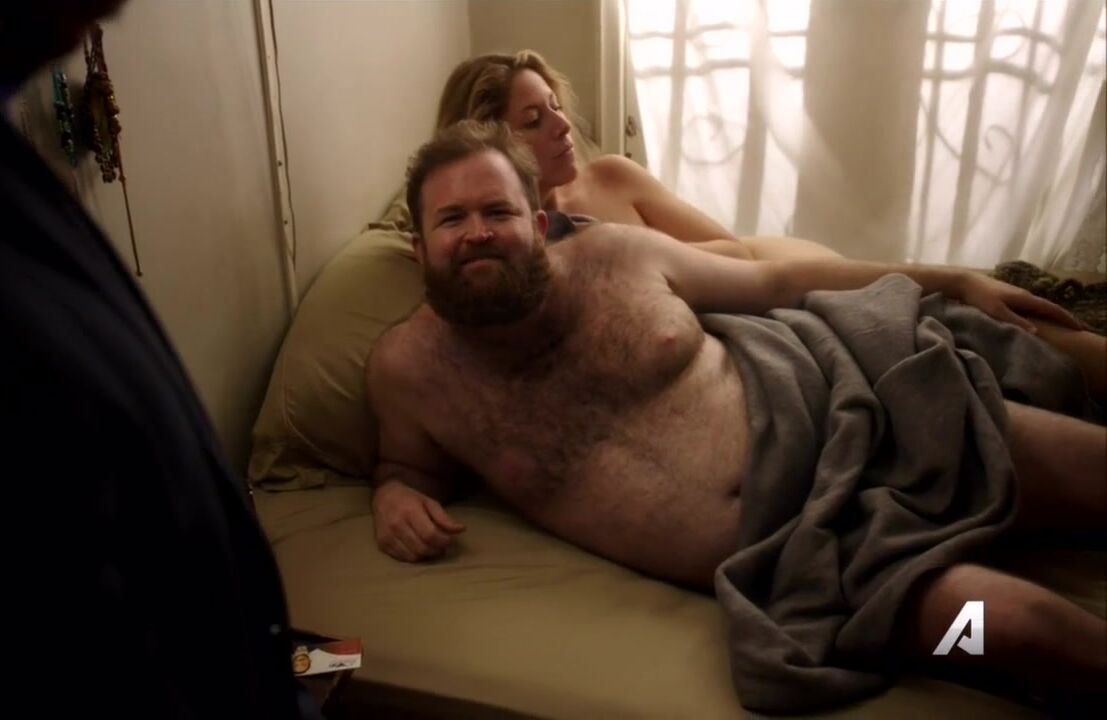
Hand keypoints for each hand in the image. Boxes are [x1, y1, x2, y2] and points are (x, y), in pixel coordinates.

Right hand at [370, 480, 465, 561]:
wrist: (384, 497)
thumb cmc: (410, 499)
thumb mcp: (429, 503)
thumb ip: (444, 518)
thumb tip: (461, 530)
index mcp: (410, 512)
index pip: (430, 535)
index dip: (443, 541)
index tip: (449, 540)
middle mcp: (397, 525)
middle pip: (422, 548)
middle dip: (436, 550)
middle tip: (442, 546)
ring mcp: (387, 536)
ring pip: (413, 556)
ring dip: (426, 555)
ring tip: (431, 547)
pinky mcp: (382, 544)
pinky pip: (402, 558)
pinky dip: (414, 557)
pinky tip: (418, 548)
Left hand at [952, 274, 1081, 332]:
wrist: (964, 282)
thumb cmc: (979, 297)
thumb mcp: (996, 311)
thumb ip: (1015, 321)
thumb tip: (1037, 332)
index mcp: (1025, 298)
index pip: (1051, 309)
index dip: (1066, 318)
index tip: (1080, 328)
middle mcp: (1024, 295)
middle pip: (1048, 307)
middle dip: (1062, 317)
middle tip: (1075, 328)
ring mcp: (1016, 295)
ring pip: (1038, 306)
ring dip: (1051, 315)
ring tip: (1060, 327)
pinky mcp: (1008, 297)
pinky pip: (1029, 307)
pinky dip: (1039, 313)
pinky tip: (1037, 320)